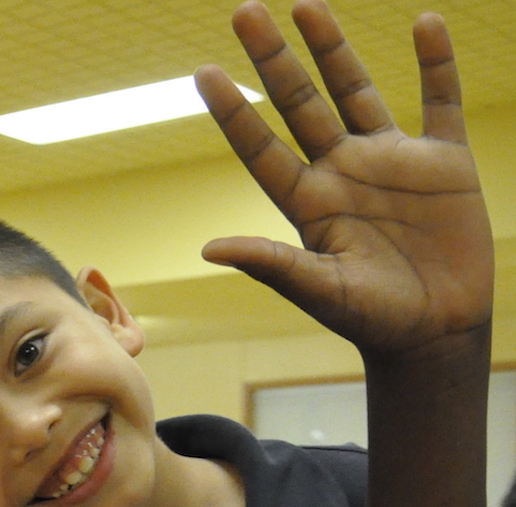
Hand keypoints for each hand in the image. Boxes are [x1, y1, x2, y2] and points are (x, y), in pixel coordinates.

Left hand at [197, 1, 491, 361]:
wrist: (435, 333)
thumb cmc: (370, 318)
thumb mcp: (318, 290)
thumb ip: (271, 263)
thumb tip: (210, 249)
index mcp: (307, 202)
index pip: (260, 146)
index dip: (234, 110)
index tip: (204, 72)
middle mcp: (342, 171)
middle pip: (301, 103)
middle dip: (273, 59)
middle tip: (244, 12)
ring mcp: (392, 161)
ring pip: (356, 90)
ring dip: (333, 49)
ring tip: (305, 6)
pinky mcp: (443, 162)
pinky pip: (440, 101)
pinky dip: (435, 65)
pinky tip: (426, 24)